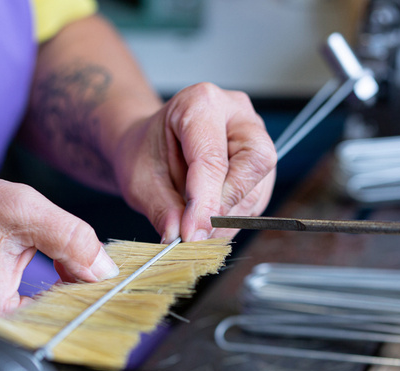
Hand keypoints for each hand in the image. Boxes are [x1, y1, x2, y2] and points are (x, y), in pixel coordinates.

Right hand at [0, 176, 118, 316]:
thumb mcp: (20, 211)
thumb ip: (69, 238)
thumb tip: (107, 271)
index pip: (67, 322)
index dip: (97, 299)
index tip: (116, 282)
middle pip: (64, 325)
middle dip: (89, 296)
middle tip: (109, 272)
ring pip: (56, 320)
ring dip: (77, 294)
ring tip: (88, 267)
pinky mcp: (2, 321)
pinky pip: (44, 313)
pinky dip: (62, 293)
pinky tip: (70, 272)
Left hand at [113, 82, 276, 241]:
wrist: (149, 146)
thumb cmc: (144, 152)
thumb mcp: (140, 182)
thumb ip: (163, 210)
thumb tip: (186, 238)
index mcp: (200, 103)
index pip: (213, 158)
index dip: (205, 202)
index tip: (192, 233)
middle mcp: (236, 113)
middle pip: (255, 162)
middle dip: (226, 205)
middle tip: (196, 231)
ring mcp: (253, 135)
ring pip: (258, 186)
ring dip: (228, 218)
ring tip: (196, 229)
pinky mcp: (259, 162)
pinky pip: (257, 198)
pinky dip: (233, 219)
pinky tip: (208, 222)